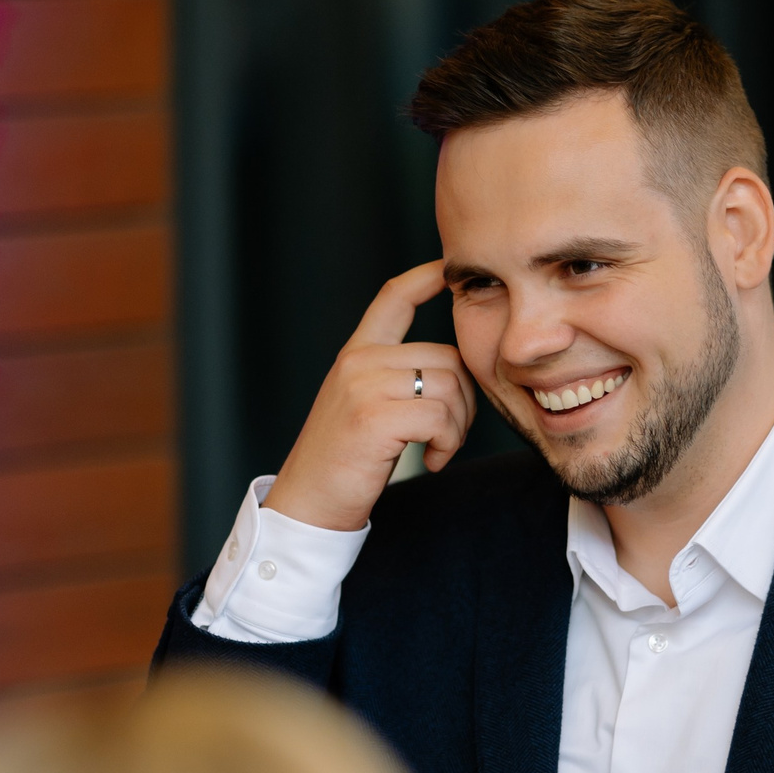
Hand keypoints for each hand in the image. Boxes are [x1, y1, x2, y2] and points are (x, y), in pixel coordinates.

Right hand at [263, 262, 475, 531]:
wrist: (310, 503)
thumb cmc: (344, 462)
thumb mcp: (363, 406)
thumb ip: (395, 378)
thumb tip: (450, 370)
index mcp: (356, 354)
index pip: (393, 298)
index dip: (424, 278)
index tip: (447, 269)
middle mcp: (358, 361)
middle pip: (446, 357)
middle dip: (463, 400)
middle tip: (448, 435)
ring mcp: (363, 386)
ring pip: (448, 387)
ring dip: (457, 427)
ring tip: (438, 450)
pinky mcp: (373, 416)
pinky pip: (440, 417)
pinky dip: (448, 443)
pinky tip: (434, 461)